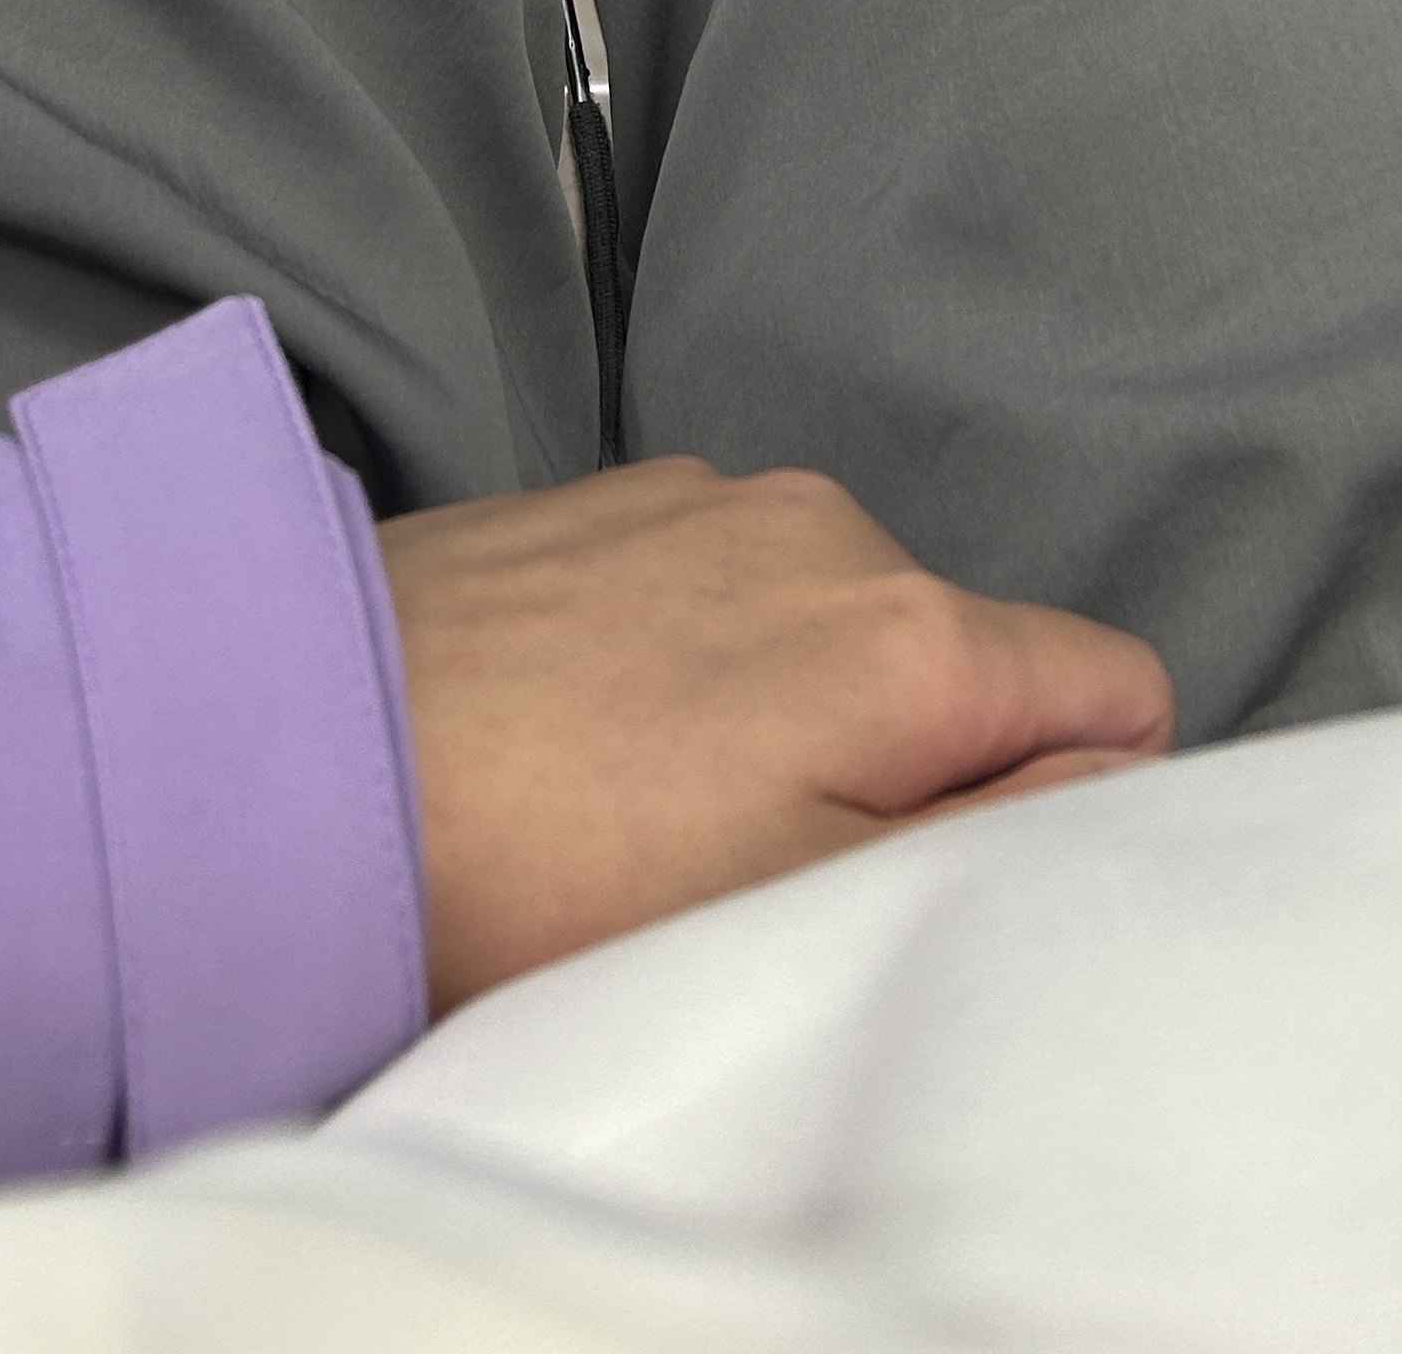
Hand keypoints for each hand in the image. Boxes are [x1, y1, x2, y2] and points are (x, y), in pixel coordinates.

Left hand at [377, 457, 1171, 1015]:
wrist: (286, 751)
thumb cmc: (530, 869)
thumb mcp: (803, 904)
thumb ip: (992, 834)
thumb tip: (1115, 775)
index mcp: (905, 630)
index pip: (1113, 690)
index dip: (1066, 800)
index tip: (953, 875)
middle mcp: (823, 526)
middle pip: (966, 662)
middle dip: (914, 766)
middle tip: (778, 882)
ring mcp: (702, 496)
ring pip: (832, 628)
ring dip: (789, 718)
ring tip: (656, 823)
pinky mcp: (601, 502)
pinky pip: (716, 592)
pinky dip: (690, 668)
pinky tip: (590, 748)